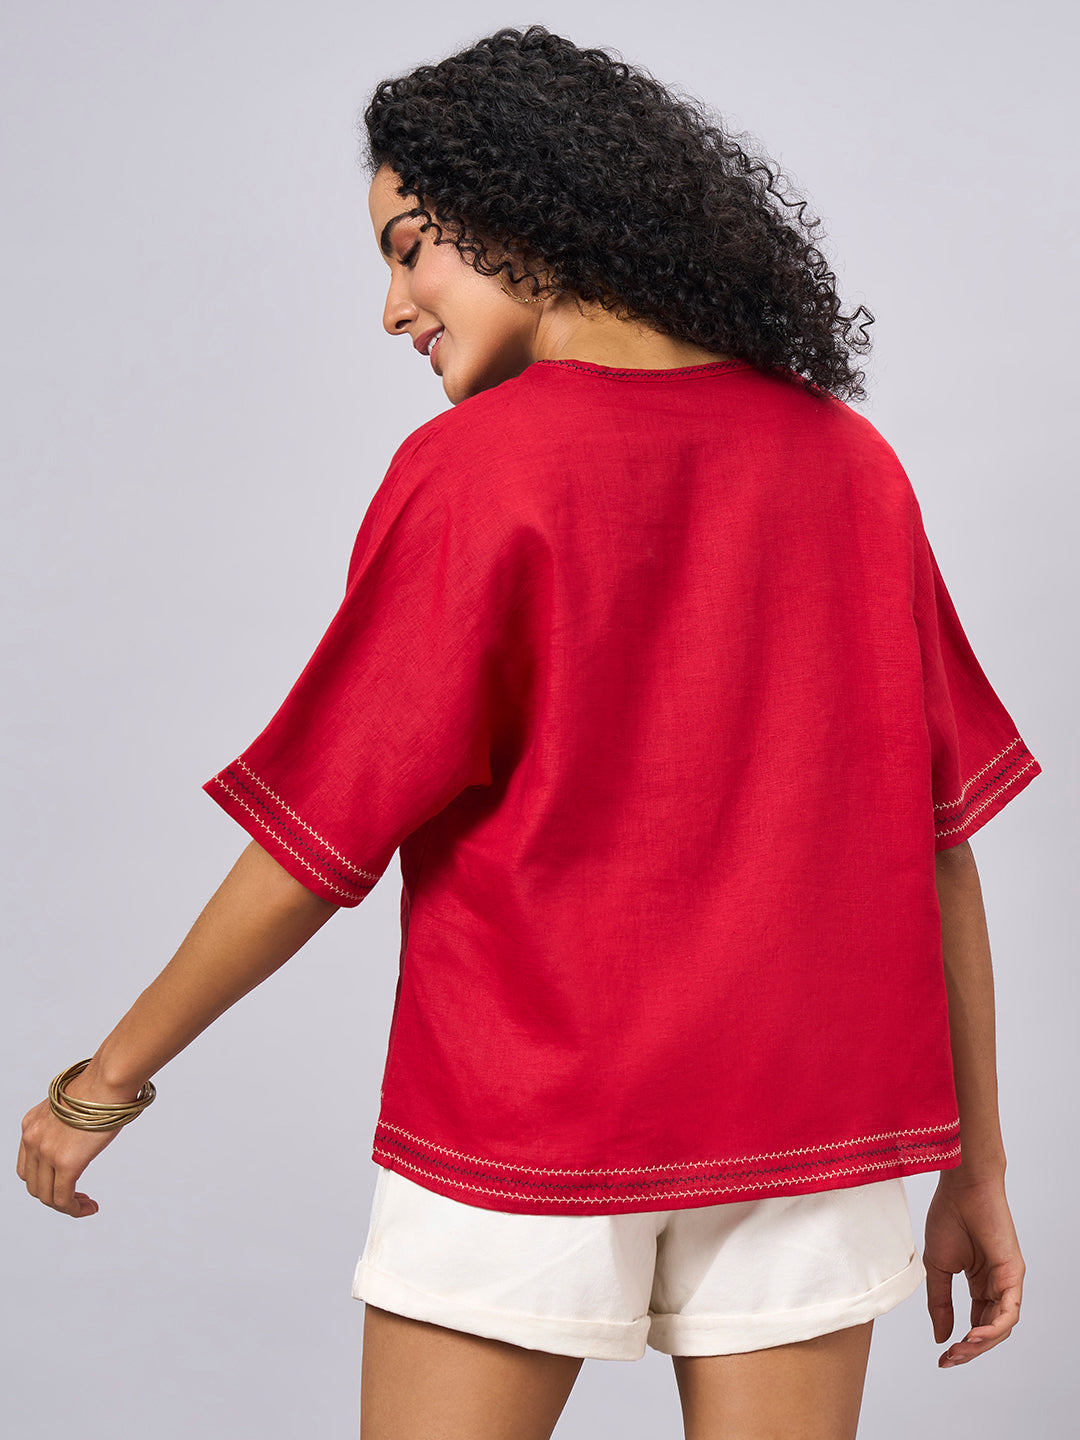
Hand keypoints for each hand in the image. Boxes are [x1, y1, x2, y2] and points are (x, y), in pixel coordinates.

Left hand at [16, 1063, 141, 1216]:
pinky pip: (62, 1199)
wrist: (107, 1080)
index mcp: (31, 1124)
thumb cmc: (100, 1086)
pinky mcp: (65, 1163)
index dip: (44, 1179)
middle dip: (53, 1195)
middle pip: (33, 1183)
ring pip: (46, 1195)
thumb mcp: (70, 1107)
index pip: (27, 1165)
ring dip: (65, 1205)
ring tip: (84, 1205)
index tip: (64, 1181)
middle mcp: (32, 1139)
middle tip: (76, 1197)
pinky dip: (74, 1209)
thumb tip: (81, 1136)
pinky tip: (88, 1207)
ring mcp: (46, 1152)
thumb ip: (66, 1124)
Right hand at [923, 1173, 1024, 1368]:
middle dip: (970, 1349)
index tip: (943, 1357)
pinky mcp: (1014, 1274)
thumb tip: (942, 1337)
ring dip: (980, 1343)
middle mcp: (996, 1286)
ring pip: (1000, 1326)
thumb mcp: (937, 1267)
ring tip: (959, 1351)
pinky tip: (974, 1336)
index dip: (962, 1344)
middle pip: (989, 1330)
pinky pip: (1009, 1311)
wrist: (961, 1187)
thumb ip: (940, 1302)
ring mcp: (1007, 1281)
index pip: (976, 1323)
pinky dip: (993, 1328)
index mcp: (979, 1283)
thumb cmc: (949, 1216)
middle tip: (950, 1359)